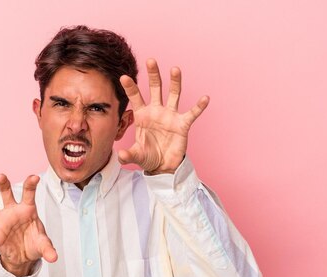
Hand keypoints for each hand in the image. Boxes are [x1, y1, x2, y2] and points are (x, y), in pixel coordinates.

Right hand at [0, 174, 56, 276]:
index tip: (34, 177)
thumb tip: (54, 258)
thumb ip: (48, 249)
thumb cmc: (35, 242)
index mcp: (27, 209)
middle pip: (6, 194)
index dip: (31, 184)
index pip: (29, 194)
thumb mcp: (43, 245)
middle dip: (3, 185)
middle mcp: (12, 211)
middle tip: (0, 176)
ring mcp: (1, 221)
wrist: (24, 255)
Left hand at [118, 58, 209, 174]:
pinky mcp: (182, 124)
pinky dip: (199, 106)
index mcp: (142, 115)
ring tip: (175, 69)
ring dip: (175, 82)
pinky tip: (205, 98)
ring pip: (174, 94)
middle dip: (153, 75)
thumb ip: (127, 155)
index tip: (124, 77)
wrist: (163, 166)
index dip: (130, 87)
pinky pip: (192, 113)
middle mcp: (156, 111)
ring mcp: (170, 116)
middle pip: (155, 89)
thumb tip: (120, 155)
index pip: (135, 98)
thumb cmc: (148, 156)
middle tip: (150, 61)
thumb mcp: (136, 156)